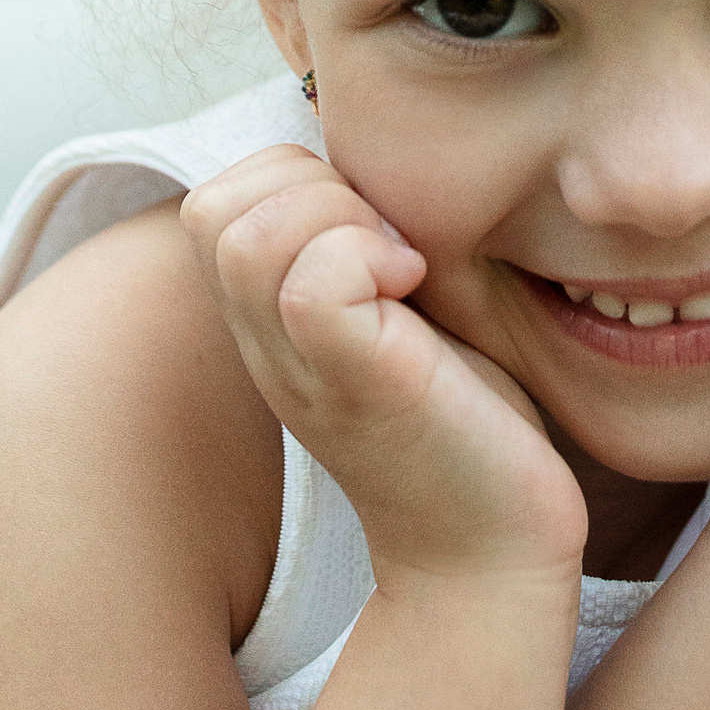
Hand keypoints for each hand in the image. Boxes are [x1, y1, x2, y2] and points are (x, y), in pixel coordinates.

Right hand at [182, 150, 585, 589]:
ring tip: (402, 268)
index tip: (372, 227)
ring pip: (250, 236)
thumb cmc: (466, 422)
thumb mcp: (400, 310)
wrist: (496, 551)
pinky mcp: (356, 384)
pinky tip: (415, 290)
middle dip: (308, 185)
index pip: (215, 200)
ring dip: (339, 219)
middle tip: (387, 242)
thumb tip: (371, 159)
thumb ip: (365, 244)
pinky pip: (313, 280)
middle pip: (213, 208)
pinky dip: (369, 255)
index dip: (291, 178)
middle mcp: (266, 347)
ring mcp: (301, 369)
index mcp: (268, 324)